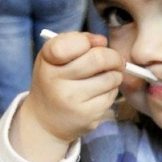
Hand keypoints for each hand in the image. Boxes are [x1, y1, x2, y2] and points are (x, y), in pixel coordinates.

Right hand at [11, 31, 124, 161]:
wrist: (44, 121)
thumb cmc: (55, 82)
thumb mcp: (55, 58)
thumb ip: (77, 42)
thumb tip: (102, 41)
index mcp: (47, 61)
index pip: (69, 44)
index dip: (87, 41)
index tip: (95, 45)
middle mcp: (56, 81)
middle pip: (98, 59)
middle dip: (114, 57)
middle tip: (116, 60)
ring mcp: (71, 100)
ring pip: (111, 78)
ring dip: (115, 75)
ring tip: (106, 78)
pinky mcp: (86, 115)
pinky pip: (112, 95)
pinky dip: (112, 91)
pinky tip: (100, 93)